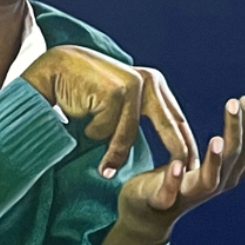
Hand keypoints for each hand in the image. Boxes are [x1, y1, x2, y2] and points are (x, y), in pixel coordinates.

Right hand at [22, 46, 197, 176]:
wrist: (56, 68)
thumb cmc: (83, 89)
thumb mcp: (117, 101)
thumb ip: (134, 116)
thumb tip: (149, 146)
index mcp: (153, 83)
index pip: (175, 119)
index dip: (185, 144)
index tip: (189, 167)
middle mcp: (148, 82)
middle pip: (168, 128)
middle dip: (176, 154)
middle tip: (178, 176)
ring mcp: (132, 86)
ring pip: (128, 134)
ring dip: (110, 150)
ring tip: (103, 164)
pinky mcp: (114, 93)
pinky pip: (104, 129)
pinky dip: (91, 130)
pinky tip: (80, 113)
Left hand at [103, 96, 244, 244]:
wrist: (146, 214)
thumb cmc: (180, 184)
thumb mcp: (211, 168)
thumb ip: (233, 156)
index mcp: (225, 174)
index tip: (244, 100)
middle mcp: (214, 185)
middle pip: (234, 158)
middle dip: (237, 130)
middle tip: (234, 103)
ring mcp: (189, 195)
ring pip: (210, 179)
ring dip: (215, 159)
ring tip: (216, 138)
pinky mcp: (163, 201)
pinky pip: (171, 192)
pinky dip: (175, 179)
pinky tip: (178, 164)